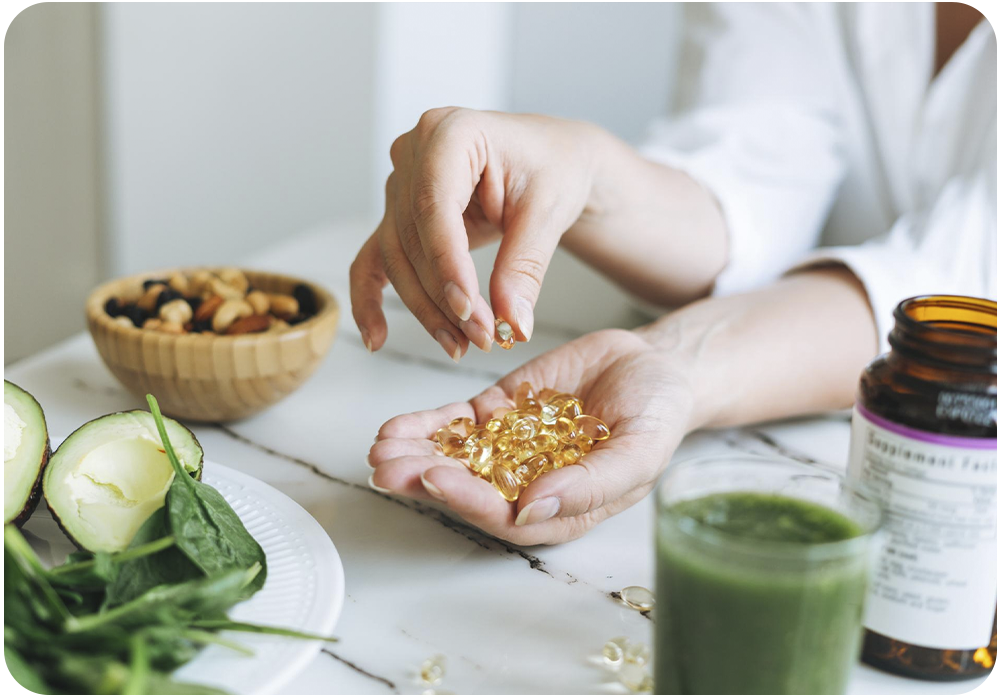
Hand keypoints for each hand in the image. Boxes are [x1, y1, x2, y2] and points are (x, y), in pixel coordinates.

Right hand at [350, 108, 604, 359]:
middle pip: (412, 238)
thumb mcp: (549, 212)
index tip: (469, 310)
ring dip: (426, 308)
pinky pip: (374, 259)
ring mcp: (401, 183)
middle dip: (444, 296)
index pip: (434, 206)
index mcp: (451, 132)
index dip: (447, 264)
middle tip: (481, 337)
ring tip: (461, 344)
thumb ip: (524, 266)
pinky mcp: (398, 214)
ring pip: (397, 258)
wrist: (553, 161)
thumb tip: (512, 323)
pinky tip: (378, 337)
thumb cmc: (554, 167)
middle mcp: (414, 152)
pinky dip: (370, 299)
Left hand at [367, 329, 694, 544]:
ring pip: (453, 457)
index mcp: (559, 507)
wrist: (655, 366)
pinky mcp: (499, 413)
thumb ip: (589, 484)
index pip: (505, 516)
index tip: (436, 480)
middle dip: (424, 479)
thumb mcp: (639, 451)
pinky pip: (456, 423)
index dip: (468, 501)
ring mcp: (509, 447)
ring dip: (414, 454)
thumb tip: (532, 511)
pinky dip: (425, 425)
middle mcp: (526, 484)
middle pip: (467, 489)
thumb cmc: (658, 416)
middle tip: (387, 469)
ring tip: (380, 448)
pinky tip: (395, 427)